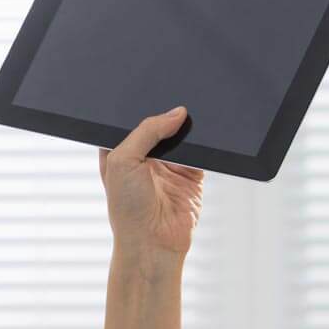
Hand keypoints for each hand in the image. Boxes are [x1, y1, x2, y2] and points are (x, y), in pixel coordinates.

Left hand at [100, 106, 204, 262]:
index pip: (130, 120)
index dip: (140, 106)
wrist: (153, 242)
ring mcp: (169, 164)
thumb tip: (177, 112)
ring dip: (189, 126)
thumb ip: (146, 131)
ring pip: (183, 135)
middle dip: (169, 113)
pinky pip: (203, 151)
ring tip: (196, 107)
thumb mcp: (123, 161)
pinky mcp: (192, 173)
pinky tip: (209, 131)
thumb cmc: (126, 207)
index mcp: (119, 150)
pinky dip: (207, 142)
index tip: (152, 87)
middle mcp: (144, 155)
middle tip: (180, 92)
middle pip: (160, 124)